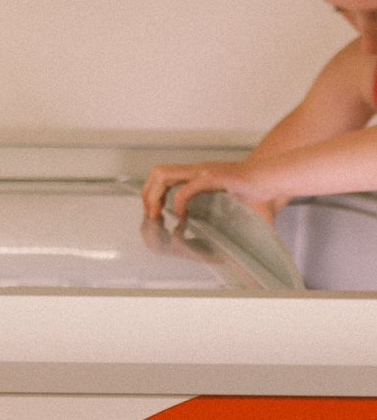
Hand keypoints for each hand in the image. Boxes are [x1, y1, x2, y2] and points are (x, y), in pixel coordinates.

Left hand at [140, 161, 279, 225]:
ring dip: (155, 195)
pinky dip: (179, 202)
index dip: (152, 192)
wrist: (273, 179)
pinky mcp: (214, 178)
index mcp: (198, 174)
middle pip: (158, 172)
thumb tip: (218, 249)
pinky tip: (182, 215)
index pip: (163, 175)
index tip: (154, 212)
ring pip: (164, 175)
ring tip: (157, 214)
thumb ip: (216, 218)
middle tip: (150, 215)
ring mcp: (204, 172)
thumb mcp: (228, 205)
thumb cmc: (256, 193)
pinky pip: (187, 189)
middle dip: (148, 193)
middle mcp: (197, 170)